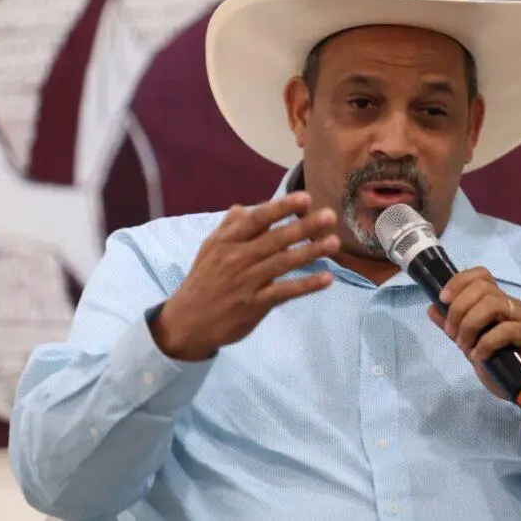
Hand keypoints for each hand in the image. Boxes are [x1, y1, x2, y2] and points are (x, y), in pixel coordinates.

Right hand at [151, 191, 339, 360]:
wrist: (186, 322)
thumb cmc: (204, 281)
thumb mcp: (209, 249)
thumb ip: (230, 227)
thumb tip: (246, 206)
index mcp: (227, 241)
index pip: (257, 219)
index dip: (281, 207)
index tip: (305, 198)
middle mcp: (237, 258)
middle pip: (274, 239)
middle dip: (303, 226)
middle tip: (330, 215)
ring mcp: (246, 282)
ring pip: (282, 263)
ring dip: (310, 252)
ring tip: (334, 243)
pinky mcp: (254, 305)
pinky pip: (283, 292)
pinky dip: (305, 285)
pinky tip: (326, 278)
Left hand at [427, 267, 520, 435]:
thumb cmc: (507, 367)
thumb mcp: (473, 346)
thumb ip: (455, 328)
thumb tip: (432, 308)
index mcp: (497, 303)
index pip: (480, 275)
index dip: (458, 281)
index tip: (442, 299)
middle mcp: (511, 305)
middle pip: (482, 287)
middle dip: (459, 308)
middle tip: (452, 333)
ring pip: (492, 304)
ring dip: (470, 324)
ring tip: (464, 346)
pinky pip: (505, 329)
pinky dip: (486, 343)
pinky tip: (480, 357)